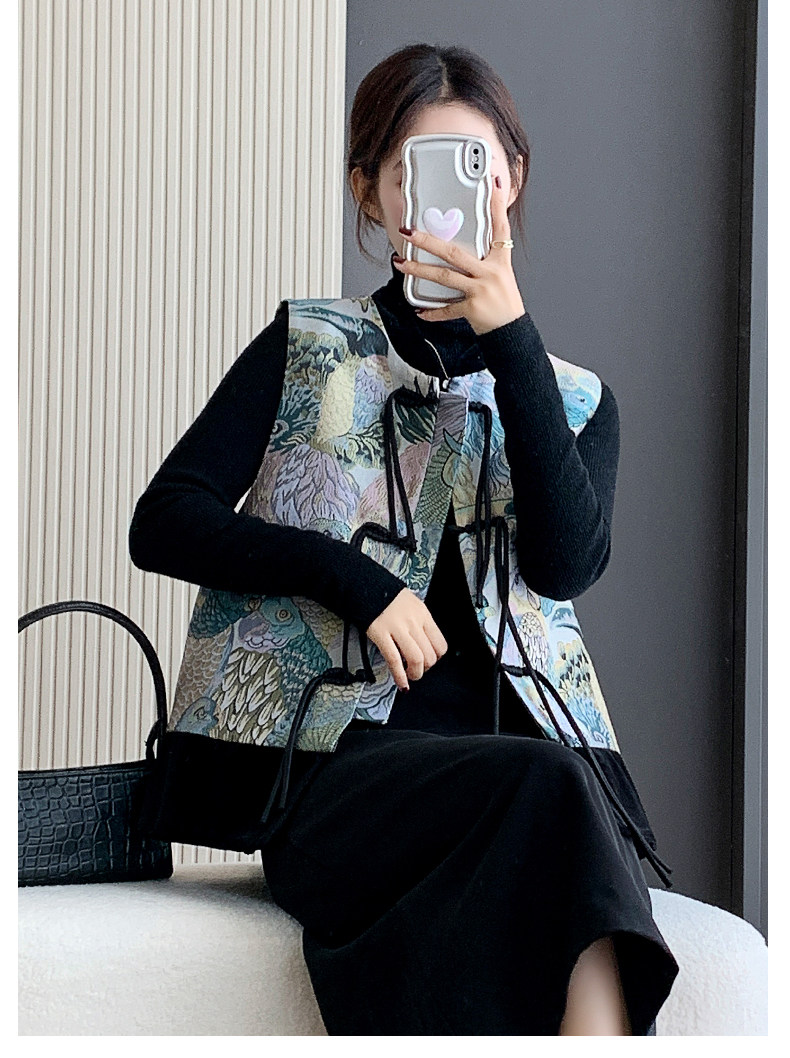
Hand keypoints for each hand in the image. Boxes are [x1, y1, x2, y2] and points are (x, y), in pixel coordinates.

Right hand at [366, 587, 448, 691]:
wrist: (365, 585)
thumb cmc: (387, 596)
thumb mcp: (412, 605)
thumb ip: (419, 623)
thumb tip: (424, 644)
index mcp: (423, 614)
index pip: (440, 644)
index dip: (436, 658)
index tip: (428, 661)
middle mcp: (413, 621)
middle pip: (430, 655)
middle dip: (425, 668)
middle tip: (417, 670)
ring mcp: (397, 628)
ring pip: (416, 659)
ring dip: (415, 674)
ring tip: (409, 676)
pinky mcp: (380, 633)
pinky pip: (394, 659)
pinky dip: (399, 676)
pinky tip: (401, 683)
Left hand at [392, 176, 524, 334]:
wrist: (511, 331)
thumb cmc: (503, 302)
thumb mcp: (501, 274)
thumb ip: (484, 258)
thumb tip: (463, 246)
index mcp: (499, 260)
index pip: (500, 227)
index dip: (497, 204)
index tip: (493, 183)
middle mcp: (490, 272)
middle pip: (455, 252)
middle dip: (429, 241)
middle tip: (409, 232)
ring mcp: (480, 290)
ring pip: (444, 276)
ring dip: (419, 269)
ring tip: (401, 264)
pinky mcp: (472, 308)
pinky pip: (447, 309)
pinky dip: (433, 312)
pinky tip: (419, 311)